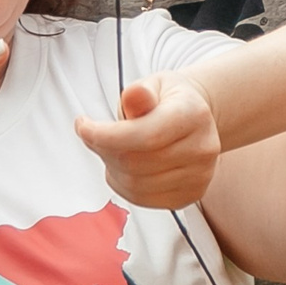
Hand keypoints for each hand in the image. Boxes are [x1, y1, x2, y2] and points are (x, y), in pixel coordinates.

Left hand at [74, 72, 222, 208]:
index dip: (106, 135)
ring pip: (136, 185)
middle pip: (137, 163)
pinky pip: (143, 199)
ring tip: (112, 150)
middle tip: (95, 136)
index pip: (145, 135)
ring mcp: (199, 175)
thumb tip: (133, 97)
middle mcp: (202, 147)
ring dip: (112, 169)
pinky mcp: (190, 195)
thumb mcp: (153, 85)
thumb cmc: (169, 101)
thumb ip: (139, 93)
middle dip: (104, 150)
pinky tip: (123, 168)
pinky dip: (123, 186)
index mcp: (193, 114)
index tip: (83, 126)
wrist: (197, 118)